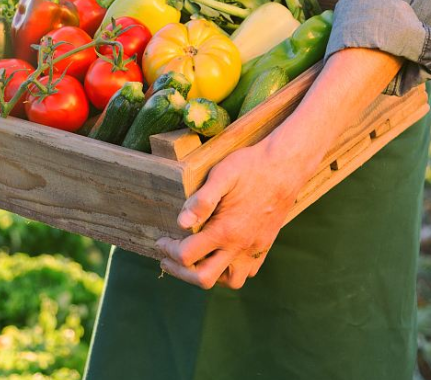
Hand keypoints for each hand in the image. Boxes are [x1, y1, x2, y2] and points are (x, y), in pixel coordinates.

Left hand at [156, 133, 319, 289]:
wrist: (286, 166)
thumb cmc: (251, 166)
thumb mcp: (222, 174)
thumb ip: (201, 200)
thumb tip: (180, 222)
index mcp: (226, 230)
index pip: (188, 256)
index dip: (169, 251)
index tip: (160, 240)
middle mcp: (241, 246)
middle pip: (204, 278)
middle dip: (181, 271)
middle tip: (168, 257)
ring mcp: (255, 248)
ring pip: (230, 281)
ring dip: (208, 274)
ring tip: (195, 257)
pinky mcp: (265, 245)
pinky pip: (247, 272)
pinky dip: (230, 270)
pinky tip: (220, 252)